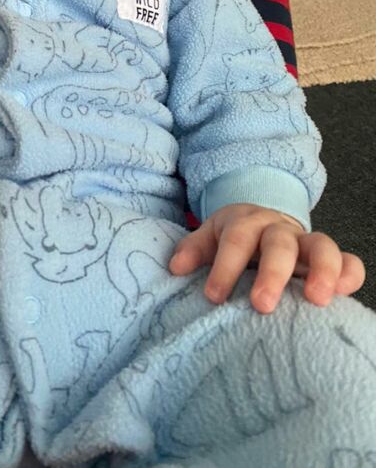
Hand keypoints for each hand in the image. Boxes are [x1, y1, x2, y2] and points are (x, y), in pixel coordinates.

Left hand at [169, 203, 365, 313]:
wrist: (264, 220)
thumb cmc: (234, 237)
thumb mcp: (210, 236)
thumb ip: (194, 250)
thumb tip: (175, 268)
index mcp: (245, 222)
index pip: (235, 241)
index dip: (224, 267)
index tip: (214, 296)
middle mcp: (277, 229)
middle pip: (277, 244)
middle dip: (271, 273)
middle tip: (262, 305)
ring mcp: (306, 242)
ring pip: (320, 246)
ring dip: (319, 270)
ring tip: (316, 300)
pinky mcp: (329, 257)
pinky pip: (347, 260)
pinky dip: (349, 274)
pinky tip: (342, 294)